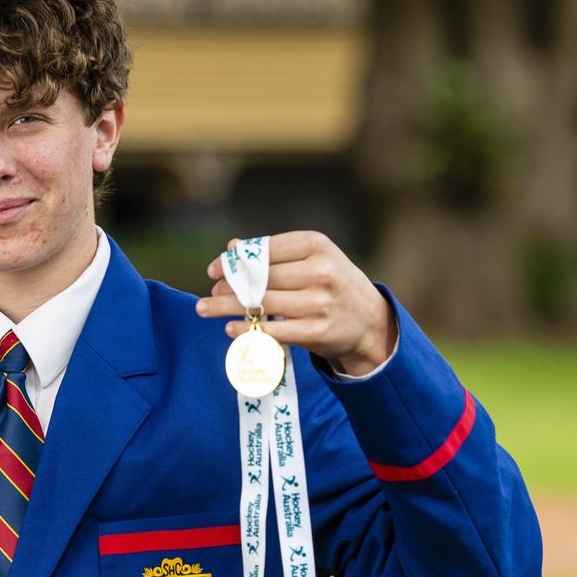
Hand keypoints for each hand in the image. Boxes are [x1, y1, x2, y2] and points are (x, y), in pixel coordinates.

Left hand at [196, 231, 398, 375]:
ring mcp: (319, 302)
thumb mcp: (312, 258)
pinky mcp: (317, 331)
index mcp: (317, 245)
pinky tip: (230, 328)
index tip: (213, 270)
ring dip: (227, 307)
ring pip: (261, 303)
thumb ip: (274, 253)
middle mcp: (320, 271)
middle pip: (260, 278)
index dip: (234, 261)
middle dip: (228, 286)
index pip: (264, 250)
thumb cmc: (332, 284)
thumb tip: (232, 246)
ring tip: (207, 308)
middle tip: (210, 293)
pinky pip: (273, 330)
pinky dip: (247, 330)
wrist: (369, 321)